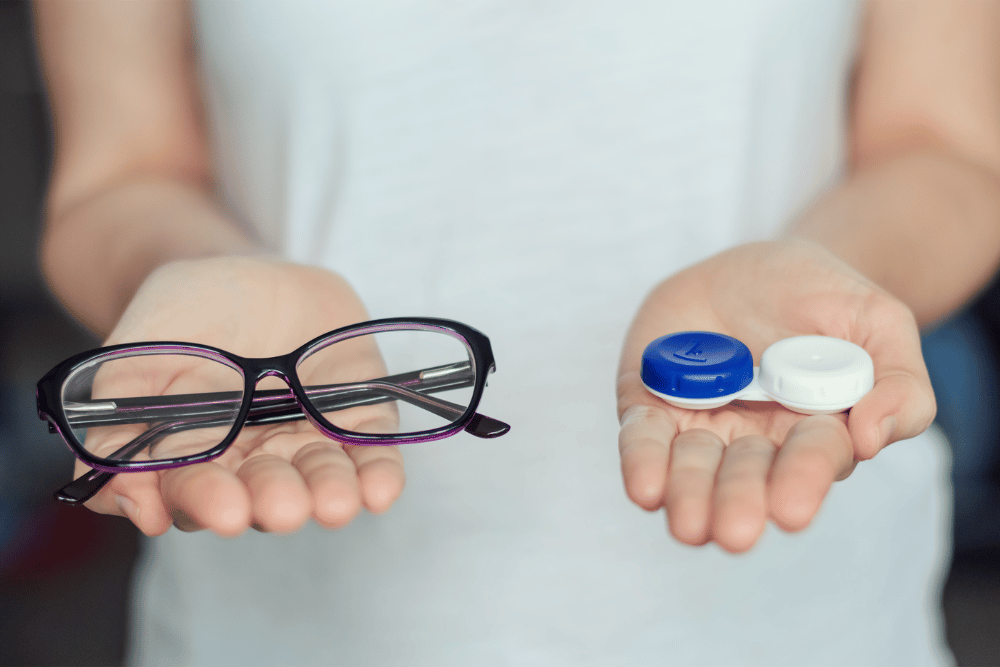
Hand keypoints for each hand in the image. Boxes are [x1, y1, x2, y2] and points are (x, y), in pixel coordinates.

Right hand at [76, 256, 405, 536]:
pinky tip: (381, 490)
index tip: (224, 510)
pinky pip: (372, 451)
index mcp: (197, 456)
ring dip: (330, 493)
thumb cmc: (180, 317)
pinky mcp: (358, 415)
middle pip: (266, 491)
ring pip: (322, 478)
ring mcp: (309, 439)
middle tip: (283, 508)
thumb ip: (116, 428)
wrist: (241, 269)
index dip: (209, 500)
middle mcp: (256, 460)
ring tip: (335, 504)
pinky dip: (378, 473)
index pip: (199, 491)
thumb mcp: (132, 360)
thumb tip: (125, 501)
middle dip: (275, 500)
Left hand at [617, 240, 935, 552]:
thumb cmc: (826, 298)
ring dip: (688, 495)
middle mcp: (755, 440)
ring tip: (688, 525)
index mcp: (816, 430)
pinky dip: (642, 459)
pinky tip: (645, 487)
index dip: (802, 481)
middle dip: (738, 502)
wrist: (758, 265)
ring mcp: (700, 423)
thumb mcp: (879, 321)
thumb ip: (899, 381)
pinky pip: (644, 435)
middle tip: (733, 532)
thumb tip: (873, 436)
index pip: (811, 460)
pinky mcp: (653, 403)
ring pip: (691, 468)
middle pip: (745, 476)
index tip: (793, 510)